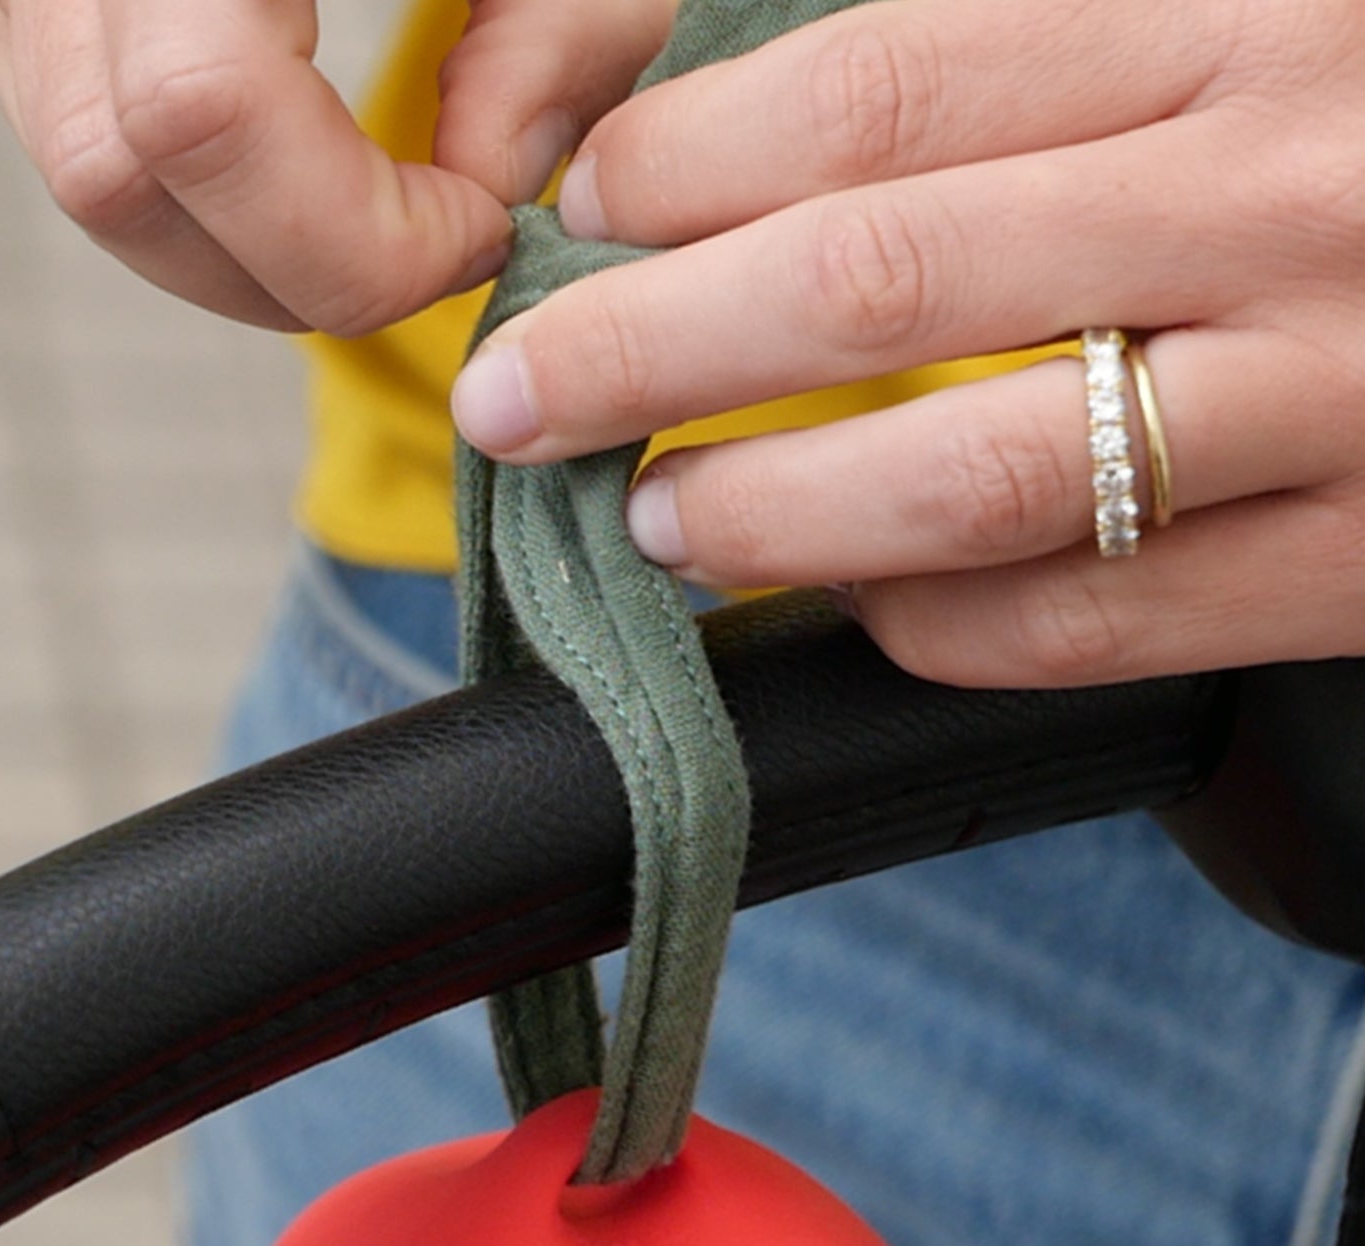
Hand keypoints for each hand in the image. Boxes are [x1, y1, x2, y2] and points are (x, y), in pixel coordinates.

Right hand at [0, 0, 673, 335]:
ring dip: (253, 253)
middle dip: (306, 266)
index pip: (208, 110)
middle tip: (438, 234)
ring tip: (380, 213)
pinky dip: (213, 202)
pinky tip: (311, 172)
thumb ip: (562, 33)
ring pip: (93, 183)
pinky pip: (90, 145)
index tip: (480, 218)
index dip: (357, 228)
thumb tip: (496, 180)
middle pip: (125, 176)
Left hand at [450, 0, 1364, 686]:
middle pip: (883, 277)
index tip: (587, 214)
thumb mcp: (1258, 18)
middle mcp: (1281, 193)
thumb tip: (787, 129)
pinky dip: (940, 624)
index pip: (891, 83)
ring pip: (977, 472)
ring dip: (775, 510)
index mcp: (1244, 13)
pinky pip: (1100, 619)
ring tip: (662, 518)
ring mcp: (1333, 391)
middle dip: (652, 348)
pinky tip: (851, 607)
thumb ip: (1050, 45)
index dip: (696, 163)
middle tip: (524, 398)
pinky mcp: (1358, 563)